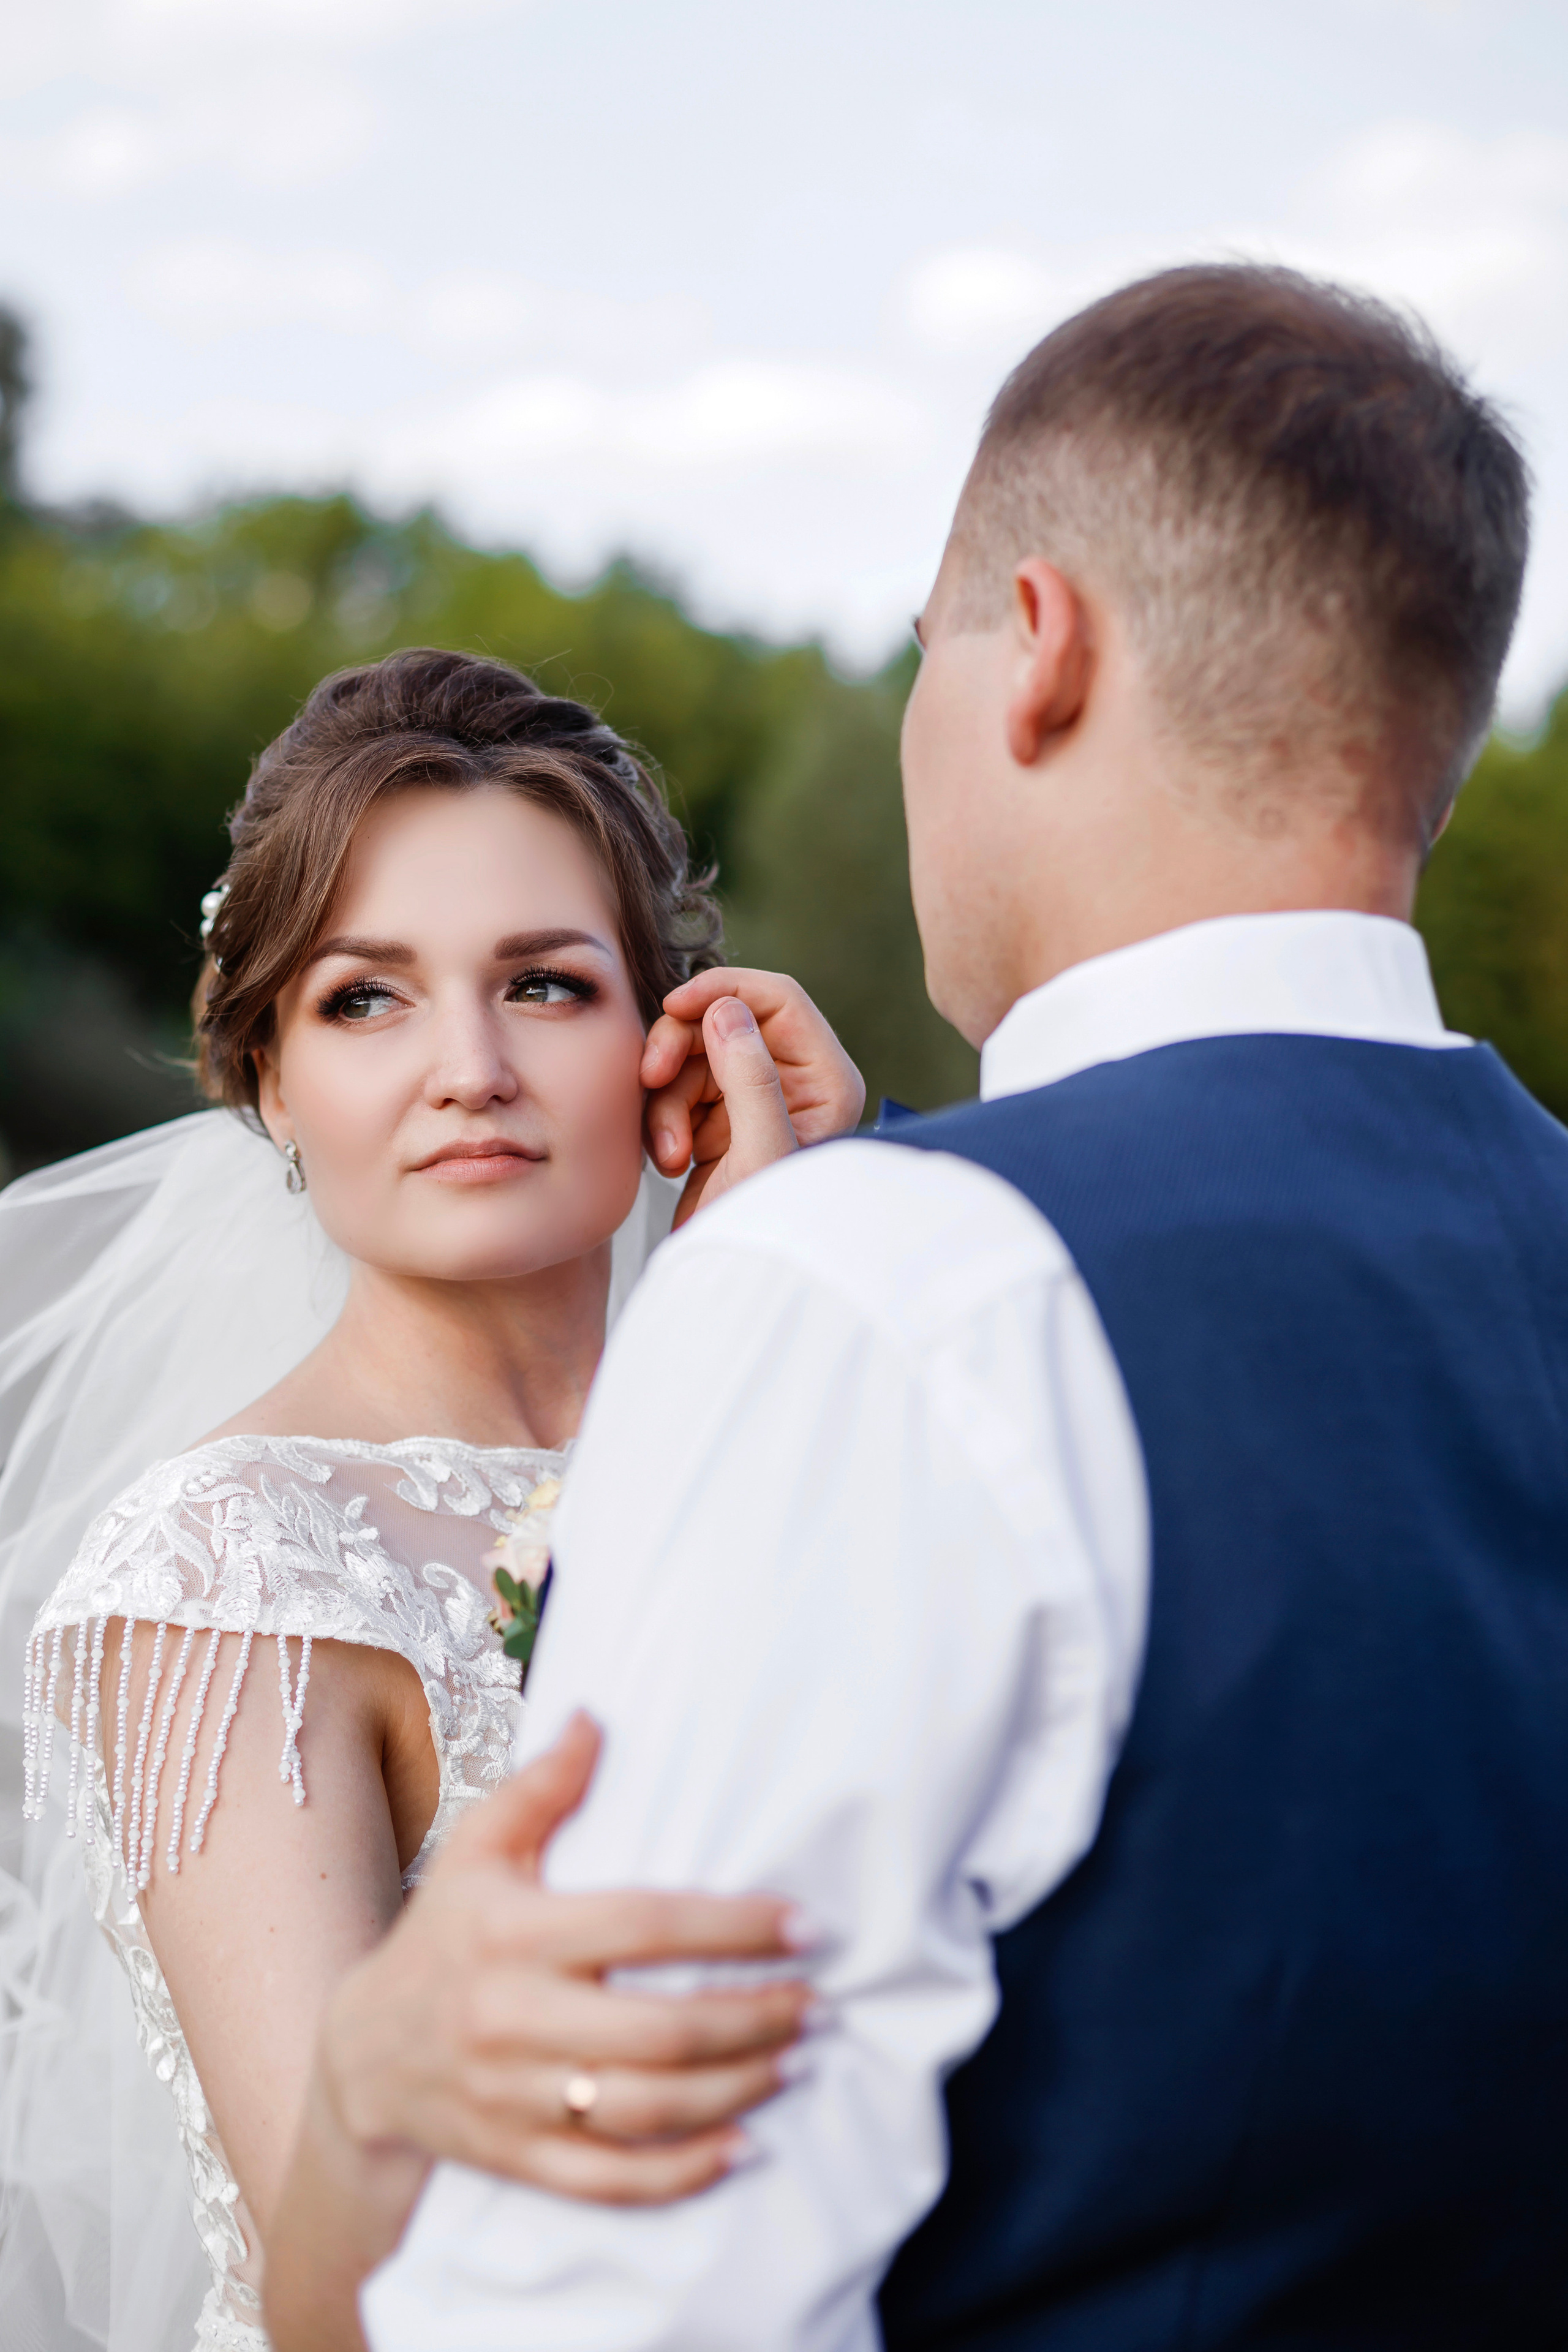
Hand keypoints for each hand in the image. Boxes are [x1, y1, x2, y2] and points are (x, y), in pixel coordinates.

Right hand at [318, 1714, 812, 2205]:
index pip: (643, 1927)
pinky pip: (611, 2179)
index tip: (803, 1925)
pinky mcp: (518, 2160)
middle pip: (660, 2031)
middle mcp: (514, 2019)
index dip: (732, 1927)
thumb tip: (596, 1718)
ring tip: (796, 2061)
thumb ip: (540, 1786)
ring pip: (647, 2109)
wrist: (359, 2059)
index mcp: (514, 1934)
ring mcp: (516, 2099)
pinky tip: (743, 2147)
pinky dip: (683, 2171)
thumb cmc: (440, 1936)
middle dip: (754, 2018)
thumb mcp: (475, 1850)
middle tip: (818, 2003)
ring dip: (736, 2089)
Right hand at [641, 968, 865, 1227]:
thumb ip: (750, 1077)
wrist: (733, 1287)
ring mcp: (753, 1103)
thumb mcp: (760, 1151)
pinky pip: (676, 1091)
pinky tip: (672, 1164)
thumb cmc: (764, 1230)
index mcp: (825, 1080)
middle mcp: (793, 1083)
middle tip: (653, 1077)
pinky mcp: (718, 1125)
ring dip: (667, 1099)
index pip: (778, 999)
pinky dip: (664, 1121)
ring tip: (671, 1155)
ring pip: (692, 1057)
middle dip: (681, 1049)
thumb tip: (726, 1009)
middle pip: (724, 1021)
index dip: (723, 990)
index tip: (674, 1005)